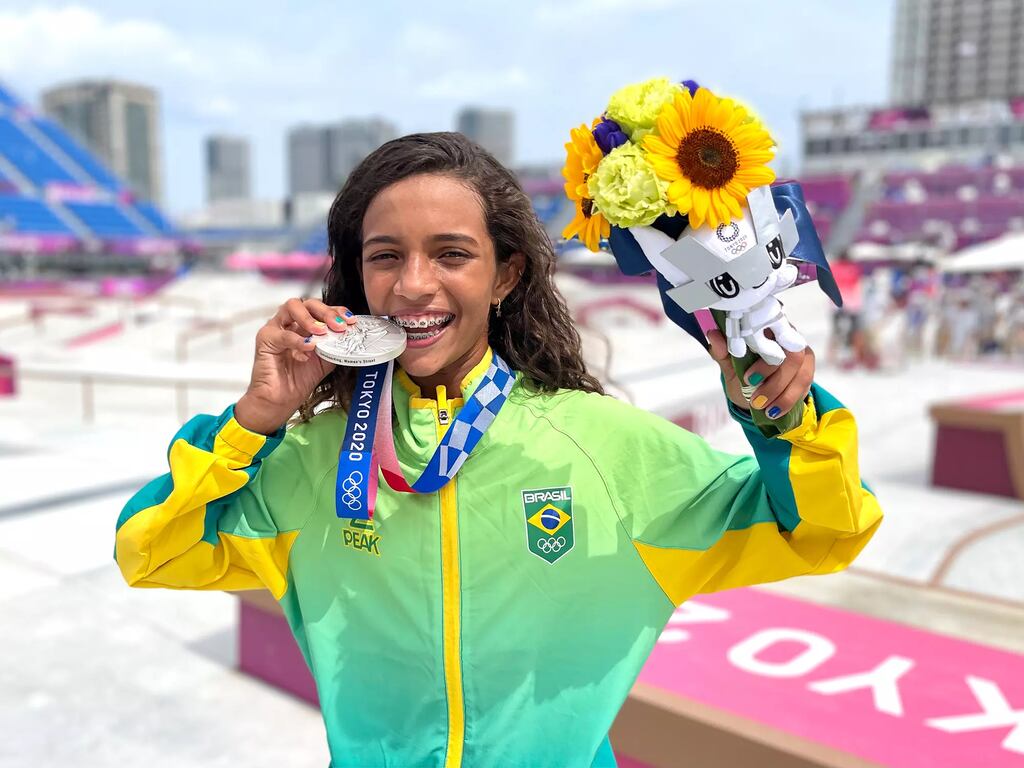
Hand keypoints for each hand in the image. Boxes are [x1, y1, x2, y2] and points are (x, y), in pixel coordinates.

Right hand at [234, 298, 356, 434]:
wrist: (281, 400)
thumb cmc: (299, 379)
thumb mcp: (326, 360)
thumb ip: (336, 345)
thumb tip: (351, 335)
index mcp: (305, 325)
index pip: (322, 309)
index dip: (337, 311)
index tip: (350, 320)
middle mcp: (291, 322)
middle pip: (308, 303)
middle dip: (327, 312)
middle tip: (339, 325)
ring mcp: (277, 327)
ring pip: (292, 306)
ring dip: (310, 318)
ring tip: (321, 332)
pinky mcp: (265, 338)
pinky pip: (283, 333)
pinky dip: (298, 340)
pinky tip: (308, 349)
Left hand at [707, 328, 814, 418]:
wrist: (753, 394)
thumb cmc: (742, 373)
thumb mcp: (729, 366)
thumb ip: (722, 352)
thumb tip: (713, 334)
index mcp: (769, 329)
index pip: (774, 336)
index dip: (763, 359)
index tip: (747, 379)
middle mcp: (789, 337)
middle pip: (792, 356)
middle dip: (774, 382)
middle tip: (755, 400)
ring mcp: (802, 354)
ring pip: (801, 372)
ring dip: (781, 394)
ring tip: (762, 408)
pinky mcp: (807, 371)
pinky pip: (805, 385)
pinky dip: (788, 400)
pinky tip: (774, 411)